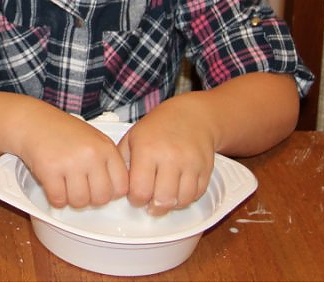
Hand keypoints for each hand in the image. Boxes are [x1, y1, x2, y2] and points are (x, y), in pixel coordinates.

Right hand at [14, 106, 129, 208]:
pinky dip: (55, 198)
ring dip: (71, 200)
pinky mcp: (50, 170)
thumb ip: (107, 161)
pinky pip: (59, 200)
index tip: (99, 188)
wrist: (32, 121)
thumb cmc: (62, 132)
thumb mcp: (93, 139)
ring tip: (65, 185)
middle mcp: (91, 154)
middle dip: (90, 199)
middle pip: (101, 198)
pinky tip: (53, 185)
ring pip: (80, 202)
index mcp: (106, 147)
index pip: (122, 186)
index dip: (110, 193)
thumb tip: (116, 192)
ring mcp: (70, 162)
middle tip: (80, 188)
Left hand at [117, 98, 215, 215]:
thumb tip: (118, 186)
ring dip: (171, 205)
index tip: (135, 196)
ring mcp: (190, 163)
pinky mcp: (205, 168)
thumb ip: (122, 162)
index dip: (136, 199)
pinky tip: (177, 192)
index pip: (140, 190)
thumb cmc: (157, 128)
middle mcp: (170, 157)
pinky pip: (196, 194)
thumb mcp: (132, 138)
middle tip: (149, 203)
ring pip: (181, 201)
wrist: (192, 116)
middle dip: (154, 207)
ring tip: (163, 198)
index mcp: (147, 150)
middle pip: (162, 199)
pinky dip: (186, 198)